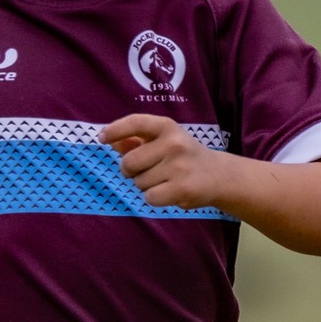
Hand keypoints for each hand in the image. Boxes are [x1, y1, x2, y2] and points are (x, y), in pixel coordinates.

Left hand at [99, 114, 234, 211]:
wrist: (218, 175)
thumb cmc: (183, 157)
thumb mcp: (163, 141)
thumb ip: (136, 140)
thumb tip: (111, 140)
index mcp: (167, 127)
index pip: (135, 123)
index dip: (115, 130)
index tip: (102, 138)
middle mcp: (173, 143)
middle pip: (129, 163)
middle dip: (132, 171)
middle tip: (149, 170)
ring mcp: (179, 166)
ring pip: (139, 183)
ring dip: (146, 185)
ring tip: (165, 180)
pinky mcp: (182, 188)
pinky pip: (149, 198)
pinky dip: (155, 198)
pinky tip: (169, 191)